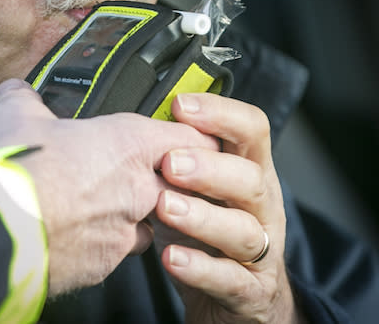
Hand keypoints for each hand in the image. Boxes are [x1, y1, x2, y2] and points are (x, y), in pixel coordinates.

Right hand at [0, 79, 218, 296]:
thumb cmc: (17, 169)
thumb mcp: (15, 115)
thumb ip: (23, 98)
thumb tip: (17, 91)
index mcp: (129, 144)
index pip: (188, 139)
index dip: (191, 139)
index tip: (188, 140)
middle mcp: (138, 189)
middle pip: (178, 186)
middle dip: (163, 182)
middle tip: (138, 176)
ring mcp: (124, 231)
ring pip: (149, 224)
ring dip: (133, 217)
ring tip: (100, 208)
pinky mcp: (103, 265)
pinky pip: (115, 254)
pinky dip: (102, 246)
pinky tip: (77, 237)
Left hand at [151, 93, 304, 322]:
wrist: (234, 300)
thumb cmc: (209, 235)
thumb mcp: (198, 190)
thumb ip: (182, 159)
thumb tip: (144, 123)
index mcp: (249, 172)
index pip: (250, 130)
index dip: (220, 113)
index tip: (181, 105)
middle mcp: (261, 208)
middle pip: (251, 179)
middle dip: (209, 167)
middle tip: (170, 164)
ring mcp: (260, 251)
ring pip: (242, 230)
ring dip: (202, 216)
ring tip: (164, 207)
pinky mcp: (249, 291)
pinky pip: (229, 279)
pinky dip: (200, 268)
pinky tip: (171, 257)